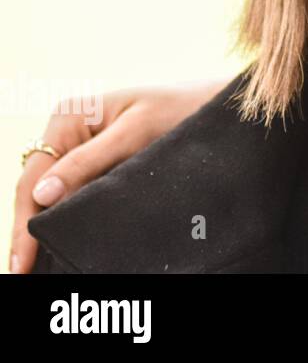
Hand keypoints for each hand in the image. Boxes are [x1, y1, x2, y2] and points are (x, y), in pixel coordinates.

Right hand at [9, 79, 224, 272]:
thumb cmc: (181, 108)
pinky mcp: (102, 165)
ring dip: (47, 227)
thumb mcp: (136, 131)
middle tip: (21, 271)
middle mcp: (70, 134)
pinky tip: (64, 244)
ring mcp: (84, 151)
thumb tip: (42, 195)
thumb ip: (89, 160)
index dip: (24, 221)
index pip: (34, 177)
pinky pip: (77, 195)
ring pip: (54, 197)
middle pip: (37, 190)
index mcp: (70, 117)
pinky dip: (69, 219)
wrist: (217, 105)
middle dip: (29, 230)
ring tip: (36, 266)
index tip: (21, 260)